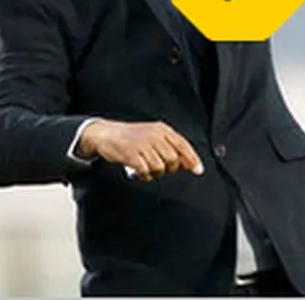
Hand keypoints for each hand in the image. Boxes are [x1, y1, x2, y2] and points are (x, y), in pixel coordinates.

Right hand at [77, 119, 204, 180]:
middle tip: (160, 167)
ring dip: (155, 173)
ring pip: (160, 167)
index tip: (198, 170)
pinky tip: (140, 172)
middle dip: (169, 168)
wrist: (106, 133)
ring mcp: (142, 144)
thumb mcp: (152, 135)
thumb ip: (169, 146)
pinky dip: (145, 175)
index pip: (183, 145)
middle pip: (173, 159)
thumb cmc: (130, 137)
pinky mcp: (131, 154)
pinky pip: (145, 171)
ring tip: (147, 168)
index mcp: (162, 129)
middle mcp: (154, 135)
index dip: (192, 159)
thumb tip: (185, 163)